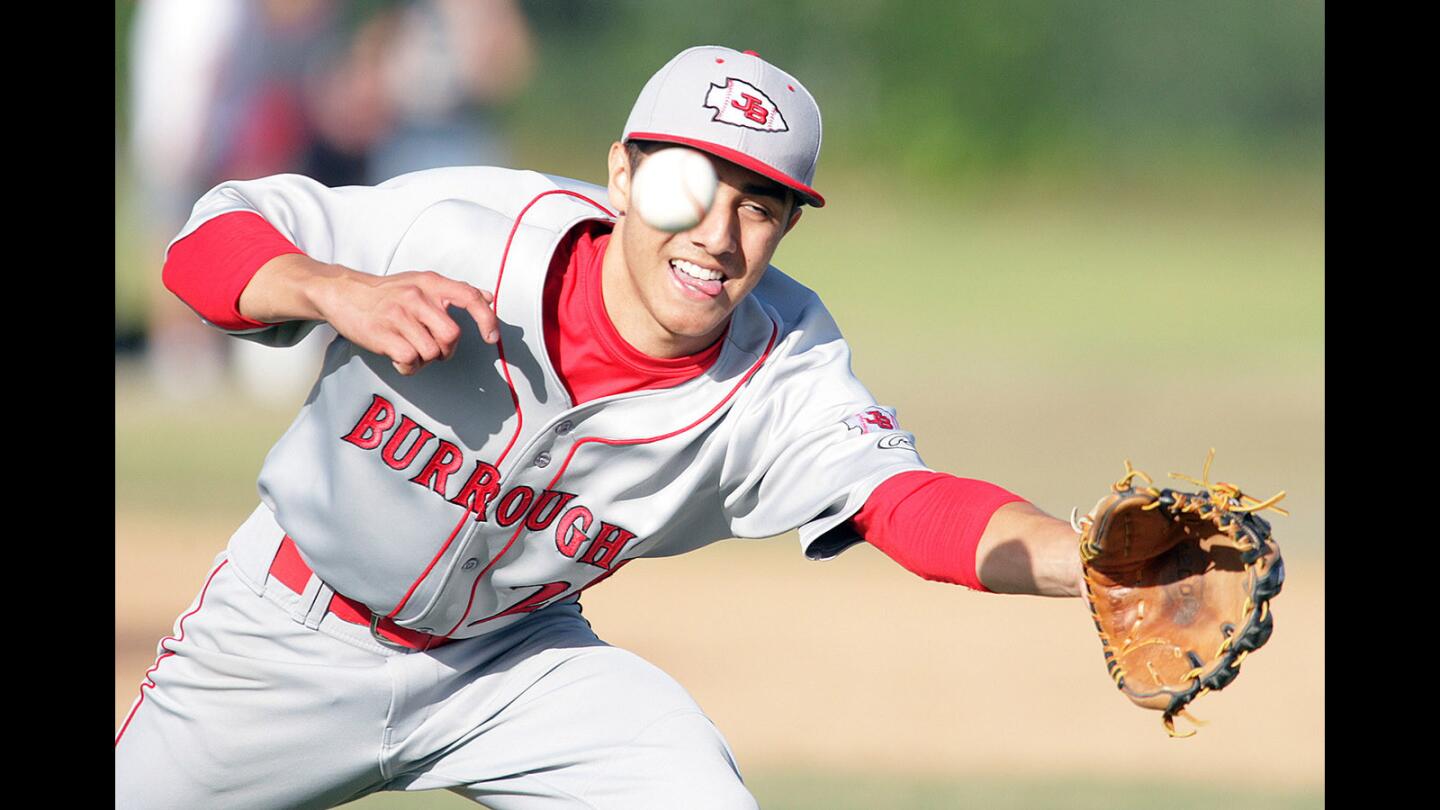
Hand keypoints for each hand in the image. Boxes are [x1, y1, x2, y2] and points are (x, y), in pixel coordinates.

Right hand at [315, 269, 500, 375]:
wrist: (344, 293)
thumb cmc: (387, 292)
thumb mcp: (422, 283)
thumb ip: (455, 291)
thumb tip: (489, 297)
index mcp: (430, 283)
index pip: (469, 297)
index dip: (486, 319)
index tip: (490, 337)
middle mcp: (416, 297)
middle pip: (452, 335)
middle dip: (447, 350)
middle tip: (434, 350)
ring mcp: (398, 316)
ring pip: (431, 352)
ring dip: (425, 360)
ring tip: (411, 351)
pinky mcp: (382, 335)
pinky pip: (410, 361)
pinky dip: (409, 368)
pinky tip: (400, 359)